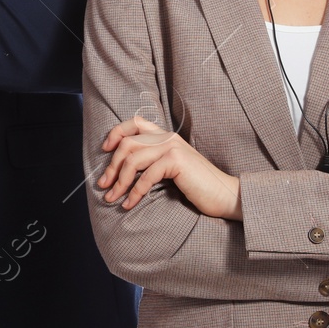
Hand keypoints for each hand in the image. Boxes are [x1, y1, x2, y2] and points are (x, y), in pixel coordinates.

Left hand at [98, 113, 241, 218]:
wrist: (225, 195)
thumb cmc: (197, 186)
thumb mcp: (172, 168)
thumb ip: (153, 161)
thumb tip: (122, 169)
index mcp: (166, 135)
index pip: (135, 122)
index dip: (116, 133)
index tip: (105, 149)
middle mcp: (167, 137)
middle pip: (128, 144)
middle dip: (111, 166)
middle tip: (103, 185)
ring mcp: (172, 146)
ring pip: (133, 160)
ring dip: (119, 182)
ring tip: (111, 198)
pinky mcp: (176, 160)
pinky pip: (146, 176)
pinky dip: (134, 192)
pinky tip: (129, 204)